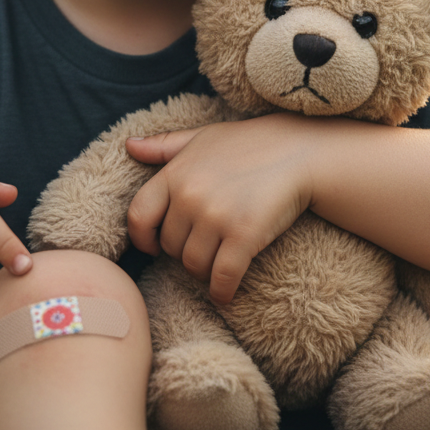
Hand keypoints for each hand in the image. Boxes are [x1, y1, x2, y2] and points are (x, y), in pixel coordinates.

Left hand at [125, 115, 313, 303]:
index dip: (143, 237)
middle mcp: (190, 195)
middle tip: (204, 247)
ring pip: (193, 265)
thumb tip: (129, 145)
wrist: (300, 152)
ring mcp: (216, 216)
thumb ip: (164, 146)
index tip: (154, 246)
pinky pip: (222, 278)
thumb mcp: (202, 137)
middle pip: (170, 246)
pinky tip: (226, 292)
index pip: (139, 215)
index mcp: (175, 173)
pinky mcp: (244, 236)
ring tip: (217, 263)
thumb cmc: (249, 143)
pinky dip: (222, 291)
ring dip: (204, 271)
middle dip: (184, 251)